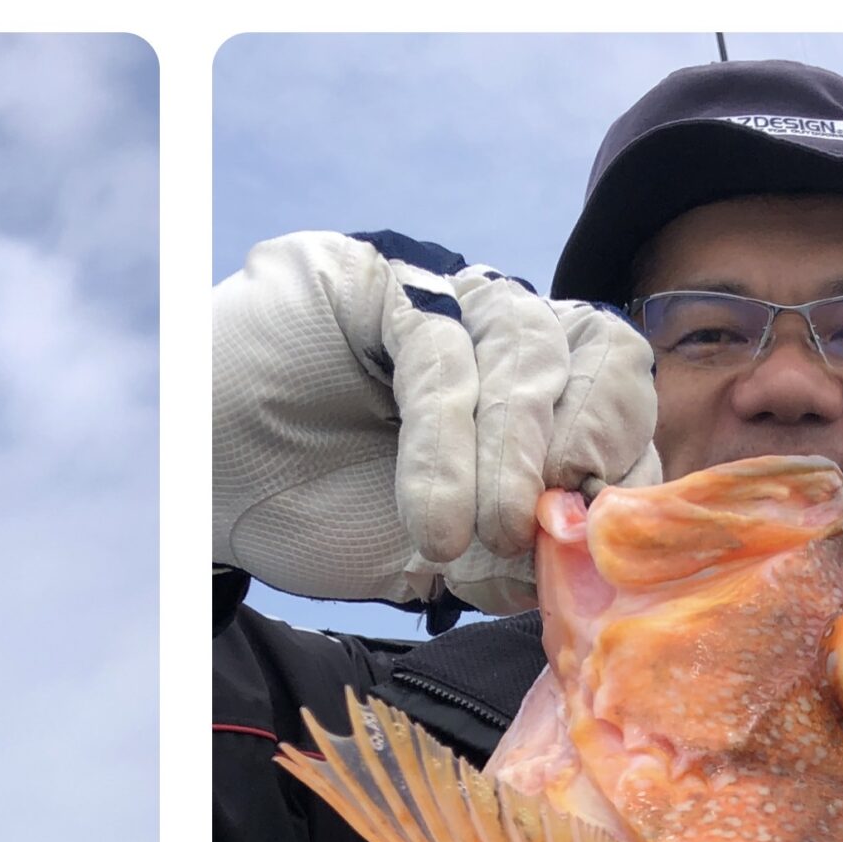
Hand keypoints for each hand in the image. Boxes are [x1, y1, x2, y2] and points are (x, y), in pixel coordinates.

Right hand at [214, 230, 659, 613]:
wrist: (211, 494)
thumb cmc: (322, 514)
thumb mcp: (438, 559)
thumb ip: (516, 558)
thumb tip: (592, 560)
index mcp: (540, 400)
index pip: (621, 416)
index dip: (631, 478)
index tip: (603, 553)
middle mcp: (507, 337)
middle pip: (603, 357)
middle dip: (598, 445)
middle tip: (559, 524)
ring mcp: (448, 299)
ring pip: (530, 351)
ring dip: (516, 456)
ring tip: (485, 535)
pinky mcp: (385, 280)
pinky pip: (440, 349)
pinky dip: (445, 445)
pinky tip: (433, 522)